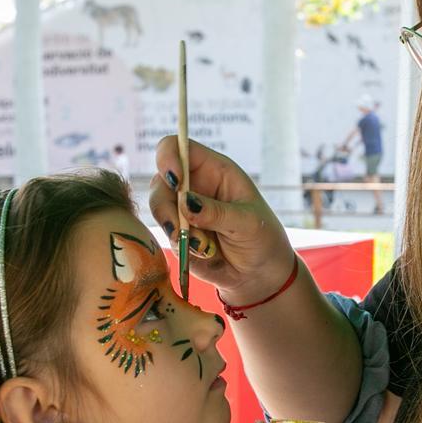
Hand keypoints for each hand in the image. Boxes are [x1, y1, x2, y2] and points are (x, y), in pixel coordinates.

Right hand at [148, 137, 295, 304]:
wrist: (259, 274)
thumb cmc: (262, 237)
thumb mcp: (247, 222)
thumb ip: (216, 212)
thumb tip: (184, 202)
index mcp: (213, 170)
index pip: (177, 148)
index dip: (168, 157)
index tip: (175, 180)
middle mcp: (193, 186)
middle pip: (159, 183)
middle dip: (166, 208)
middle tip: (181, 230)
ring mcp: (182, 211)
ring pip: (159, 211)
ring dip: (176, 231)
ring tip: (205, 248)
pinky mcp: (177, 235)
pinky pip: (166, 237)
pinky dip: (182, 248)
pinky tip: (206, 254)